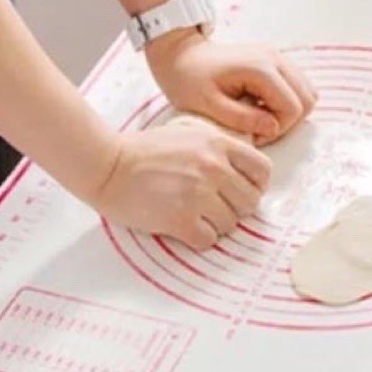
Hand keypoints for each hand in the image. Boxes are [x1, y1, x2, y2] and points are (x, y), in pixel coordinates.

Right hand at [93, 121, 271, 249]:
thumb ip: (218, 146)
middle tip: (212, 207)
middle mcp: (213, 167)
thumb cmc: (144, 151)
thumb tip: (244, 170)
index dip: (255, 185)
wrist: (108, 165)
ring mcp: (198, 194)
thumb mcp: (188, 131)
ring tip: (192, 214)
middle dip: (234, 208)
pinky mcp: (181, 218)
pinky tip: (182, 226)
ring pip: (230, 225)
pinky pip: (208, 240)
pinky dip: (197, 238)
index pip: (263, 171)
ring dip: (214, 225)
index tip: (240, 191)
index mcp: (218, 144)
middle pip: (250, 203)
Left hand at [146, 29, 317, 145]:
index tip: (253, 135)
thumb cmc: (188, 79)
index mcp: (261, 69)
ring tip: (260, 118)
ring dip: (288, 112)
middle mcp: (275, 58)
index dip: (278, 129)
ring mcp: (278, 57)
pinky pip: (296, 86)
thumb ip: (242, 119)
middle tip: (258, 129)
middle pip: (308, 99)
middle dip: (287, 121)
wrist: (180, 54)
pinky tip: (262, 107)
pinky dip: (286, 101)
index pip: (294, 108)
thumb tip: (272, 128)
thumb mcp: (209, 106)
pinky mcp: (275, 60)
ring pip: (307, 92)